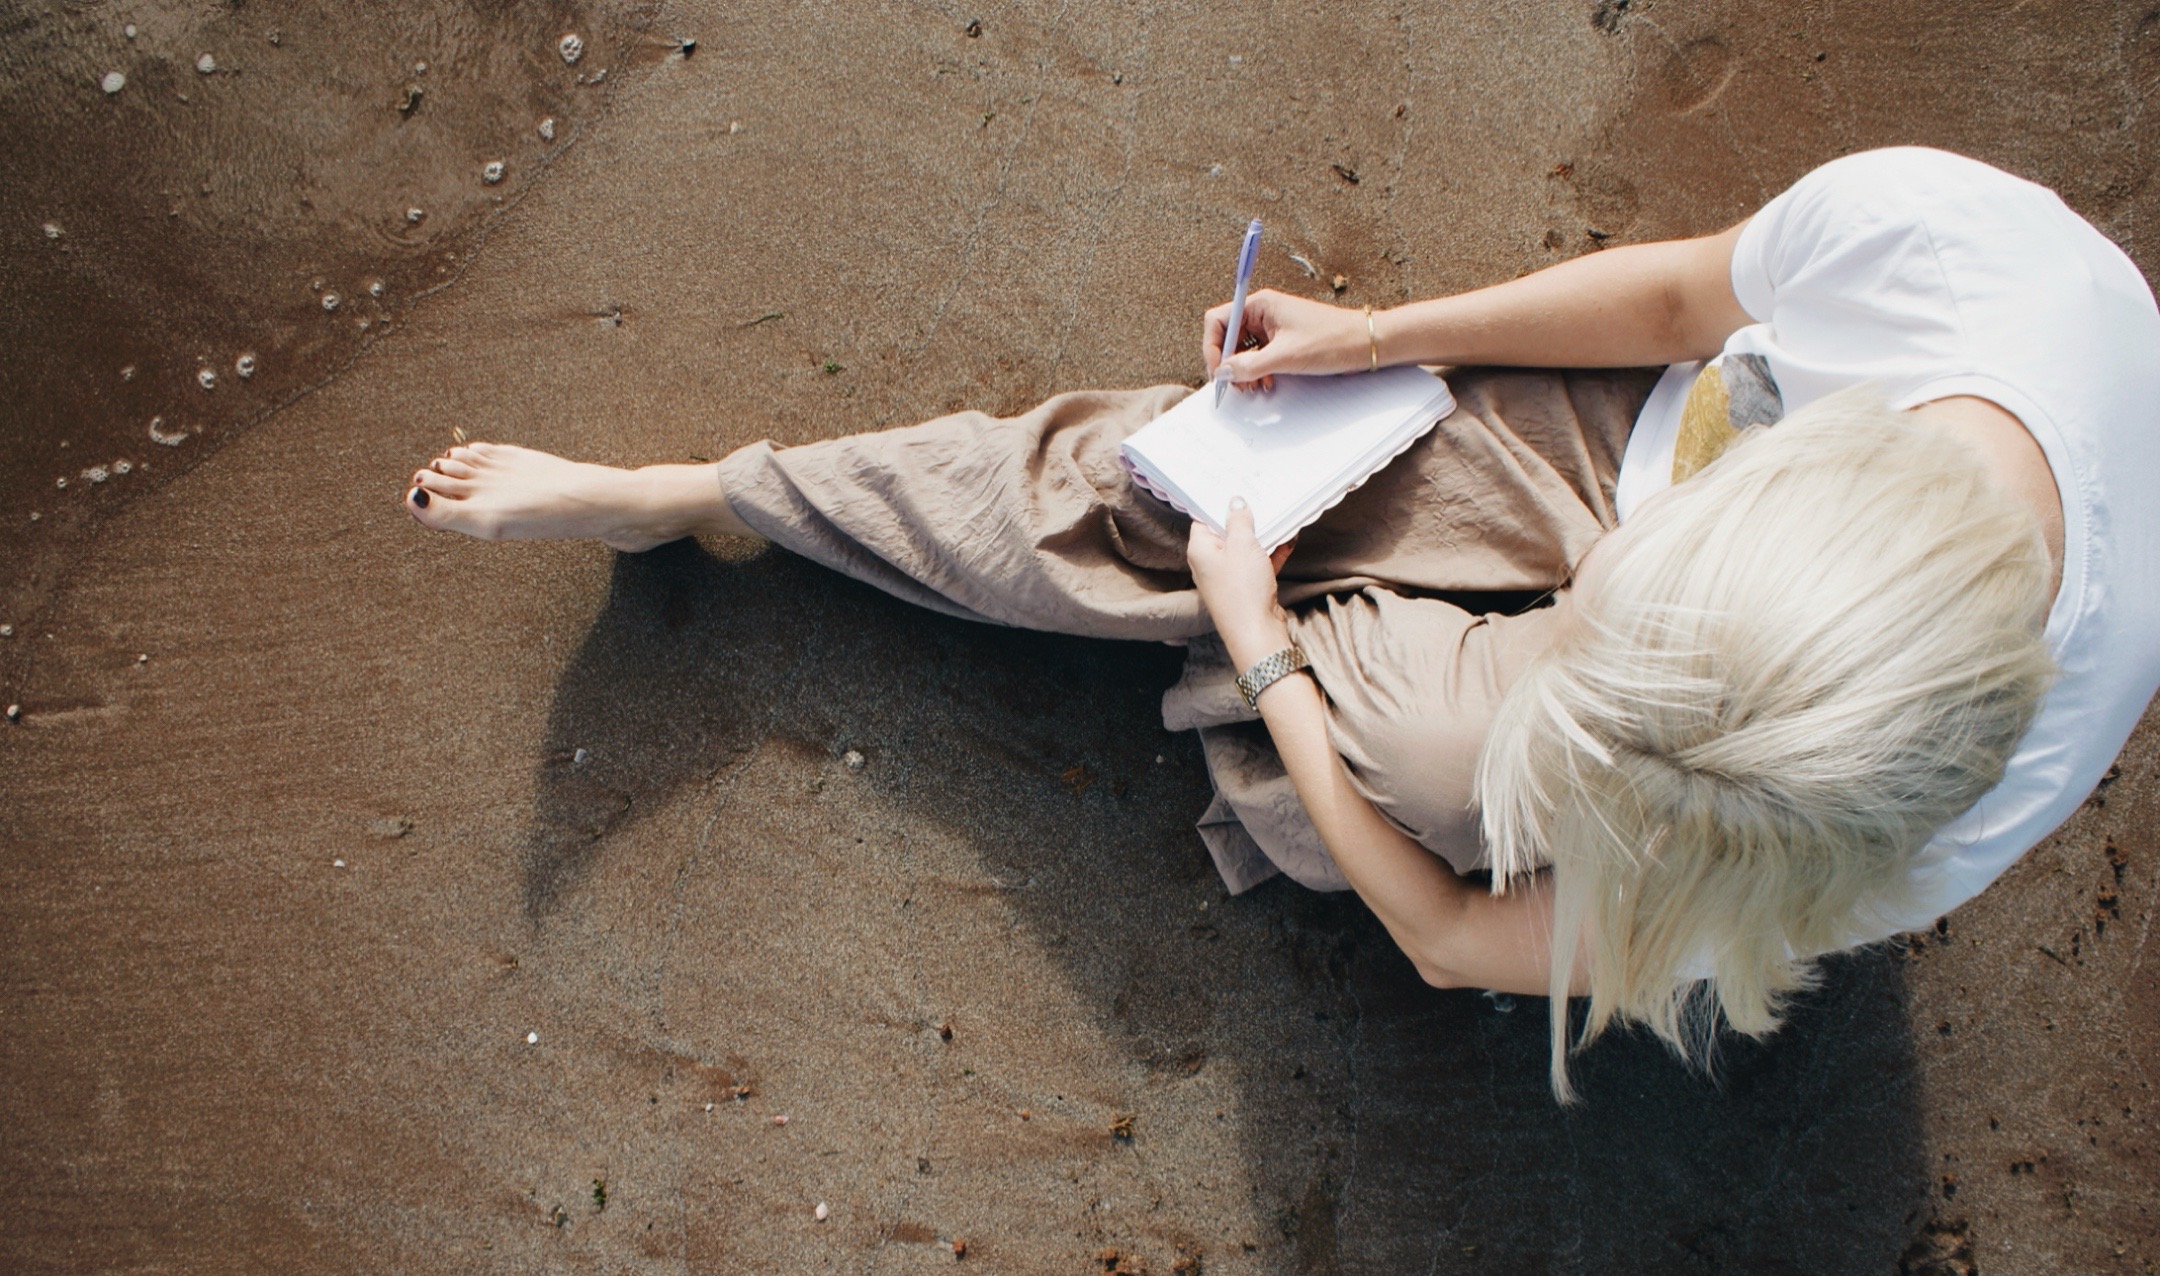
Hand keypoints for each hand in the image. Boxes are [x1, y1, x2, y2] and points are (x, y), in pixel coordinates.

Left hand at [1187, 498, 1296, 660]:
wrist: (1257, 632)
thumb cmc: (1243, 589)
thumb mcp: (1242, 545)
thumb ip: (1239, 521)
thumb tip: (1236, 503)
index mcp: (1200, 550)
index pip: (1203, 519)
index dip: (1218, 503)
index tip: (1234, 487)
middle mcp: (1211, 563)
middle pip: (1227, 532)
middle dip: (1246, 517)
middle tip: (1262, 496)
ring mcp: (1230, 576)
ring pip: (1246, 547)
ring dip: (1264, 534)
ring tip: (1282, 513)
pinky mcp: (1248, 586)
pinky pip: (1259, 562)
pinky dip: (1272, 551)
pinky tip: (1289, 537)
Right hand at [1202, 289, 1372, 390]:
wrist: (1367, 344)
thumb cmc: (1332, 340)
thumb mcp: (1285, 357)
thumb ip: (1248, 365)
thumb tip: (1223, 371)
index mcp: (1260, 305)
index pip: (1218, 320)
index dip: (1212, 347)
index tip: (1219, 371)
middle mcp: (1264, 312)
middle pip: (1228, 337)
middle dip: (1229, 363)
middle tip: (1237, 384)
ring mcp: (1274, 327)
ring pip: (1243, 349)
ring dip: (1243, 370)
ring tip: (1253, 387)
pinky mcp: (1284, 340)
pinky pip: (1259, 356)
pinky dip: (1258, 371)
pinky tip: (1266, 383)